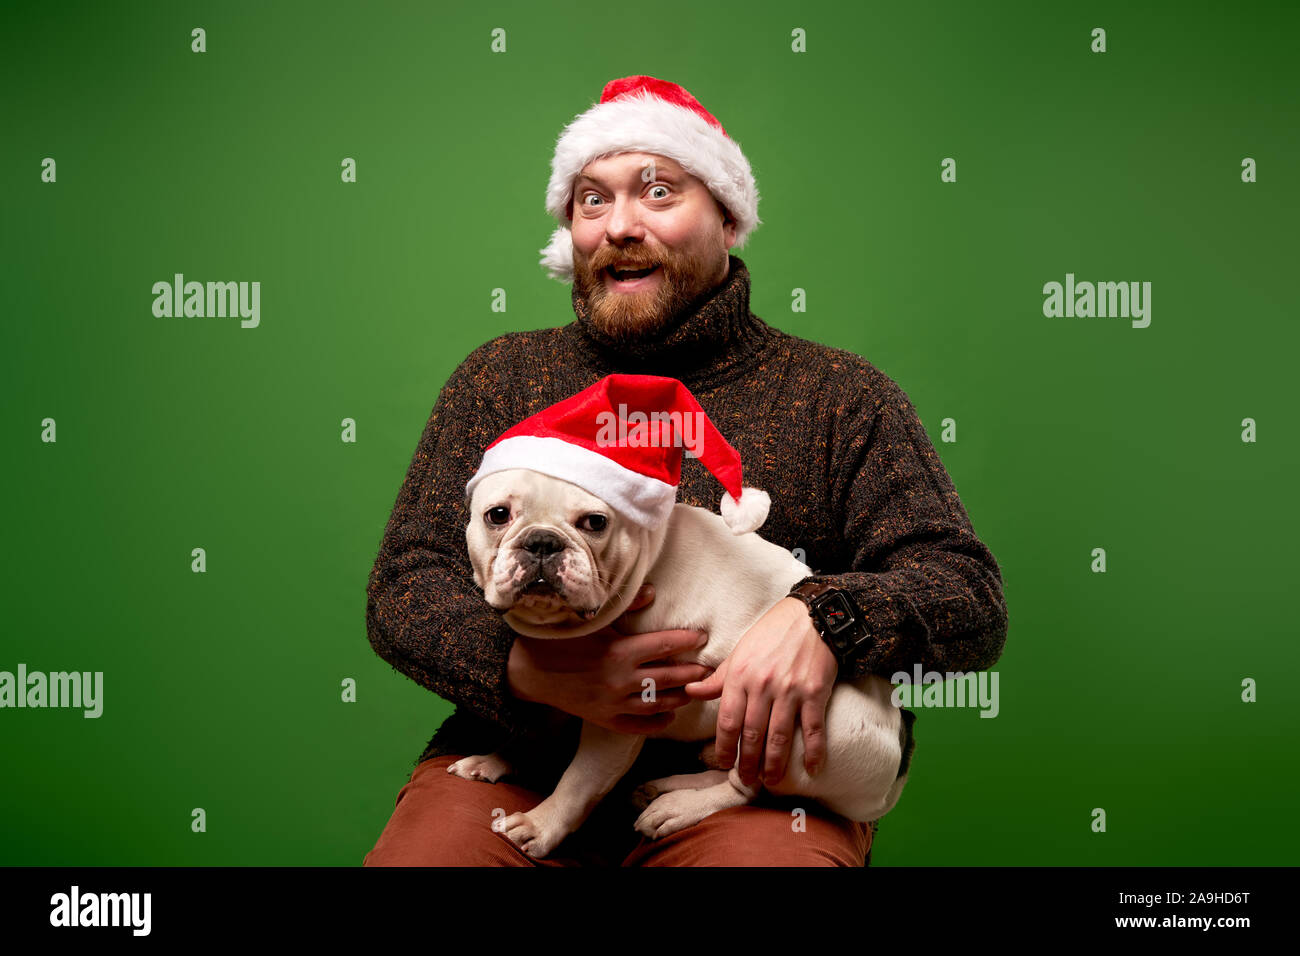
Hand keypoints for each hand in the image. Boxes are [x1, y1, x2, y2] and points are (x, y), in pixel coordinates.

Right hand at [507, 583, 711, 734]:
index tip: (702, 637)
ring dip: (681, 696)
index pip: (665, 645)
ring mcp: (613, 704)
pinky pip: (638, 726)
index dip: (687, 640)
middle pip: (669, 677)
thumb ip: (624, 606)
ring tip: (697, 689)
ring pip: (658, 703)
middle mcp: (621, 680)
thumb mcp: (589, 618)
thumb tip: (653, 591)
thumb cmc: (558, 639)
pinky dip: (657, 722)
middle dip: (693, 672)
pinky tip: (670, 715)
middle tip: (710, 668)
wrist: (527, 672)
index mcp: (619, 651)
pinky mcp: (604, 719)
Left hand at [685, 597, 836, 786]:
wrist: (812, 616)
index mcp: (740, 675)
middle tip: (746, 780)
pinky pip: (813, 729)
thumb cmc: (772, 633)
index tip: (723, 763)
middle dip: (747, 762)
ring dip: (774, 764)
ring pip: (779, 737)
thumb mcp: (739, 651)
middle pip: (751, 734)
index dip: (724, 747)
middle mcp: (762, 685)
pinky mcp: (815, 692)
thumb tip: (691, 690)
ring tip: (770, 781)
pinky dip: (813, 751)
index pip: (727, 721)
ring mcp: (790, 690)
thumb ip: (718, 678)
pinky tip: (810, 769)